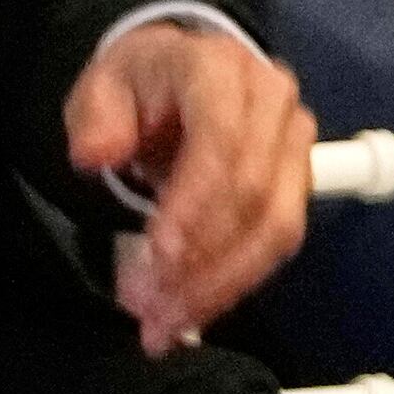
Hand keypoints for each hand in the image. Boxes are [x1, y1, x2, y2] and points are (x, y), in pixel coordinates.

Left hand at [68, 17, 315, 350]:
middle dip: (201, 261)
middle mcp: (273, 106)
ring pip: (276, 229)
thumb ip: (97, 119)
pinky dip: (233, 283)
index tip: (161, 254)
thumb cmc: (140, 82)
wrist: (182, 71)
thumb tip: (95, 155)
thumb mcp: (102, 85)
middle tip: (149, 306)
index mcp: (221, 71)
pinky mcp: (297, 185)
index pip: (221, 142)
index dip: (196, 204)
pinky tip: (192, 310)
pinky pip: (275, 243)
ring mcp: (294, 147)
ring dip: (221, 285)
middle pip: (253, 196)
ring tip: (165, 323)